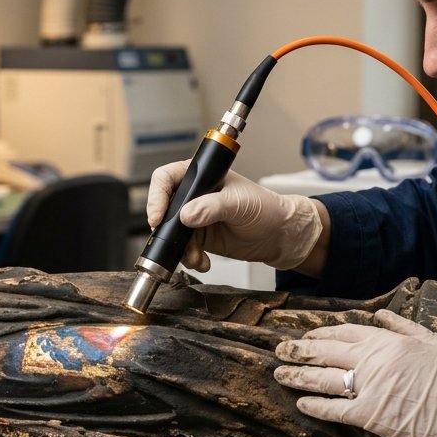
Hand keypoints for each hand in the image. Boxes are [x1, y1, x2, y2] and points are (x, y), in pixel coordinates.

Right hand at [146, 161, 323, 271]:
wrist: (279, 236)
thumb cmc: (266, 209)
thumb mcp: (239, 204)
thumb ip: (212, 207)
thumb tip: (186, 215)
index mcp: (202, 175)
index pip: (167, 178)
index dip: (157, 196)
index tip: (158, 216)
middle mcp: (194, 195)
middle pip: (164, 207)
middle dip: (165, 228)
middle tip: (171, 241)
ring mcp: (195, 217)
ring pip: (171, 233)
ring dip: (180, 248)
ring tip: (196, 257)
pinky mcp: (199, 237)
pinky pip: (183, 249)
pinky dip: (189, 258)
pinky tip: (204, 262)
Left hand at [273, 309, 436, 436]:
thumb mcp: (434, 341)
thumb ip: (404, 326)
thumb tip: (381, 314)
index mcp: (388, 341)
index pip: (346, 332)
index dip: (322, 334)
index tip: (307, 336)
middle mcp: (374, 361)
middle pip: (326, 352)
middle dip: (299, 350)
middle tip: (281, 351)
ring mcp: (369, 387)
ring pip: (323, 379)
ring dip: (298, 375)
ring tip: (280, 373)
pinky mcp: (369, 415)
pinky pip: (334, 409)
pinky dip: (315, 406)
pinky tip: (301, 403)